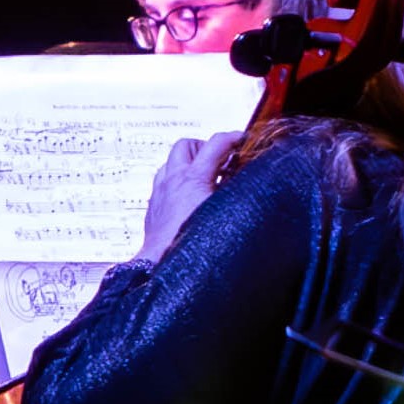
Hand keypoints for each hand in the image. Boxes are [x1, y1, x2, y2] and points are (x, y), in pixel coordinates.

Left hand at [137, 130, 239, 259]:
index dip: (234, 138)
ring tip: (204, 178)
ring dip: (188, 164)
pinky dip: (177, 182)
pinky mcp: (154, 207)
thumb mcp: (226, 211)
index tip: (243, 140)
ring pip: (171, 163)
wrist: (163, 265)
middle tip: (219, 159)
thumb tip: (249, 179)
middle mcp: (173, 180)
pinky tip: (188, 198)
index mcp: (193, 178)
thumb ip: (237, 191)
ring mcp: (160, 192)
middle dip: (204, 147)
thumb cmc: (192, 245)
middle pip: (186, 146)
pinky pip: (163, 183)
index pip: (216, 144)